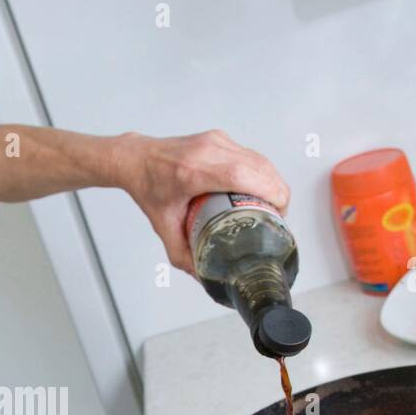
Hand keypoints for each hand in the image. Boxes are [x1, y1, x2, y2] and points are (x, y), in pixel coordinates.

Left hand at [113, 130, 289, 274]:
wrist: (136, 158)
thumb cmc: (148, 189)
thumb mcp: (163, 226)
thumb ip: (182, 254)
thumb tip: (204, 277)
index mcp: (192, 172)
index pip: (241, 176)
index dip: (268, 191)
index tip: (279, 211)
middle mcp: (206, 151)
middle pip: (258, 167)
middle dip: (278, 190)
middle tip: (279, 215)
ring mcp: (214, 140)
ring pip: (258, 158)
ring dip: (273, 180)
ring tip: (276, 204)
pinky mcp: (219, 137)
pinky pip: (250, 153)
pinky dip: (262, 171)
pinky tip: (264, 188)